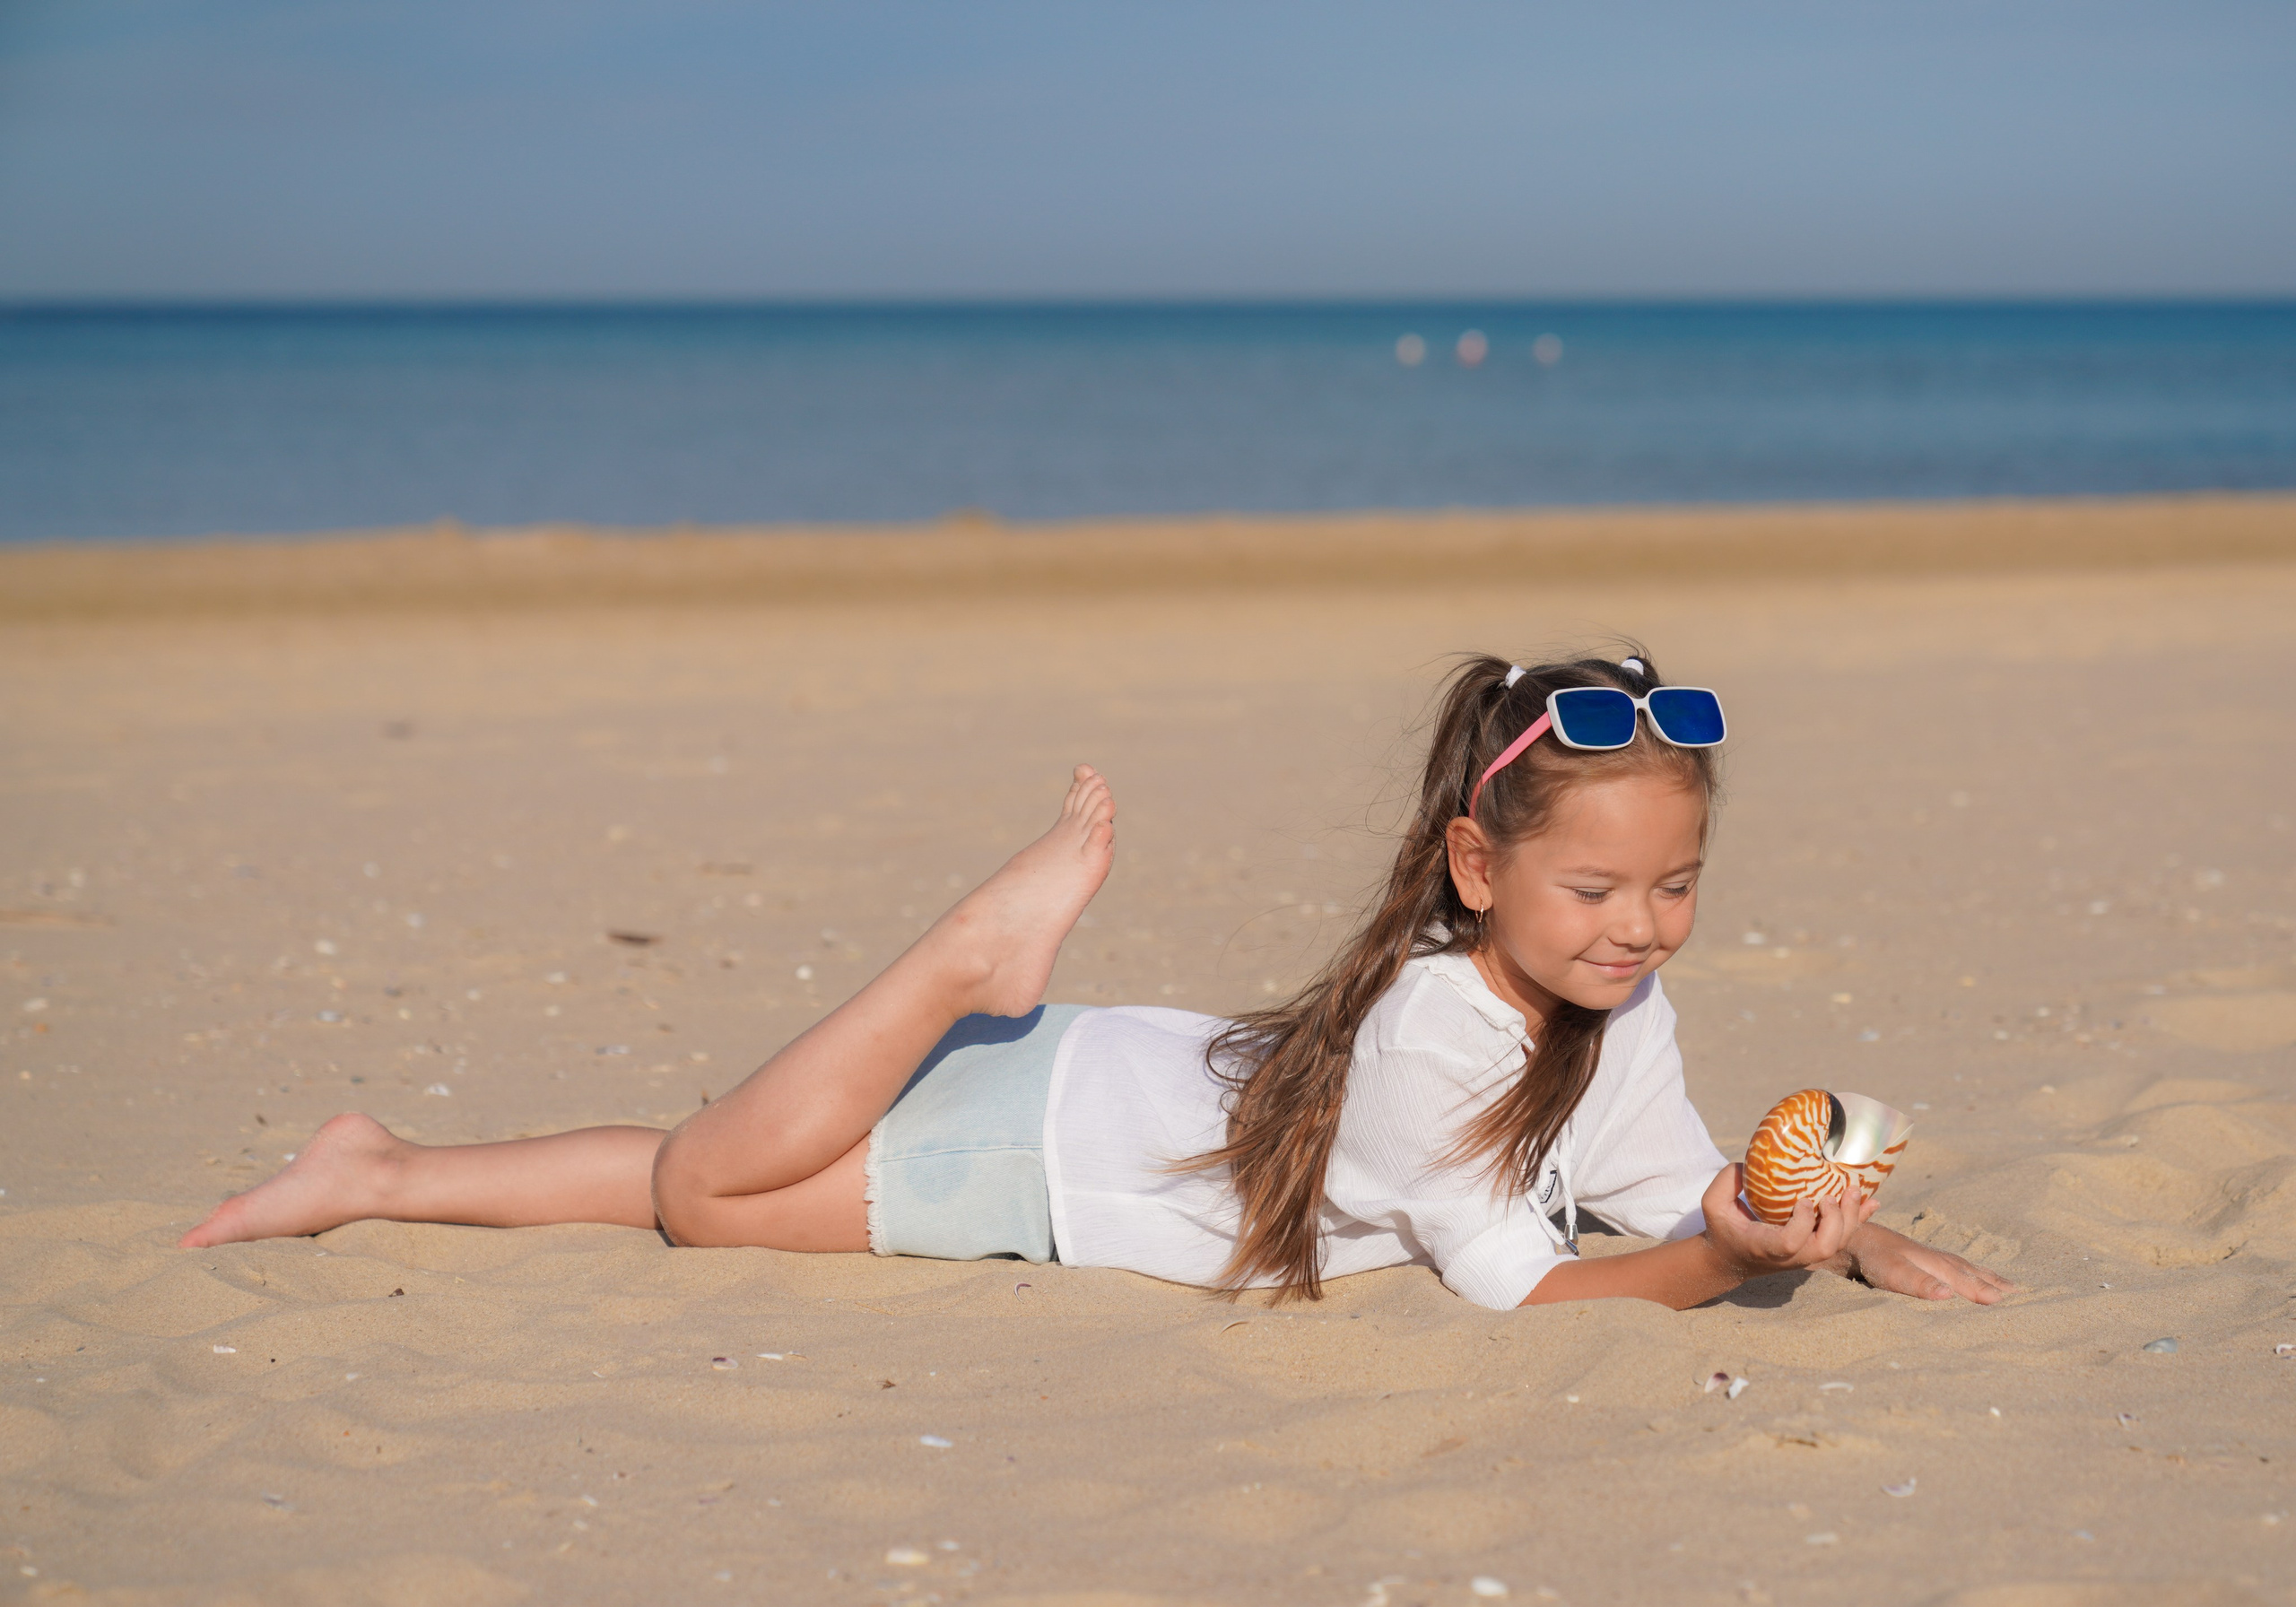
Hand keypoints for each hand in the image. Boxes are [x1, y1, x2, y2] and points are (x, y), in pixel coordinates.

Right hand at [1698, 1163, 1874, 1280]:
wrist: (1730, 1259)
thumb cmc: (1723, 1228)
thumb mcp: (1713, 1204)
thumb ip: (1727, 1182)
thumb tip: (1752, 1162)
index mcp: (1764, 1247)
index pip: (1790, 1243)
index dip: (1803, 1223)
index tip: (1803, 1200)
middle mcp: (1789, 1256)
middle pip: (1824, 1248)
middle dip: (1836, 1221)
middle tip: (1832, 1195)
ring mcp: (1804, 1255)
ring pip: (1837, 1244)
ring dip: (1851, 1218)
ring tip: (1854, 1190)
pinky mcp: (1813, 1250)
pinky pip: (1842, 1238)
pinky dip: (1858, 1220)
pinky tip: (1871, 1202)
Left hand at [1830, 1223, 2017, 1303]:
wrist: (1854, 1232)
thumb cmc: (1874, 1257)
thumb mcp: (1893, 1273)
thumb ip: (1920, 1284)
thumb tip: (1949, 1295)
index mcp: (1938, 1265)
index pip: (1968, 1284)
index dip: (1987, 1294)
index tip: (2011, 1304)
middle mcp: (1941, 1259)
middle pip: (1974, 1274)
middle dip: (1997, 1285)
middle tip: (2023, 1296)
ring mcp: (1934, 1256)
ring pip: (1968, 1268)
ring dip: (1989, 1277)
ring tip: (2009, 1287)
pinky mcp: (1926, 1257)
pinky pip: (1958, 1266)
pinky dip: (1973, 1272)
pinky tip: (1974, 1275)